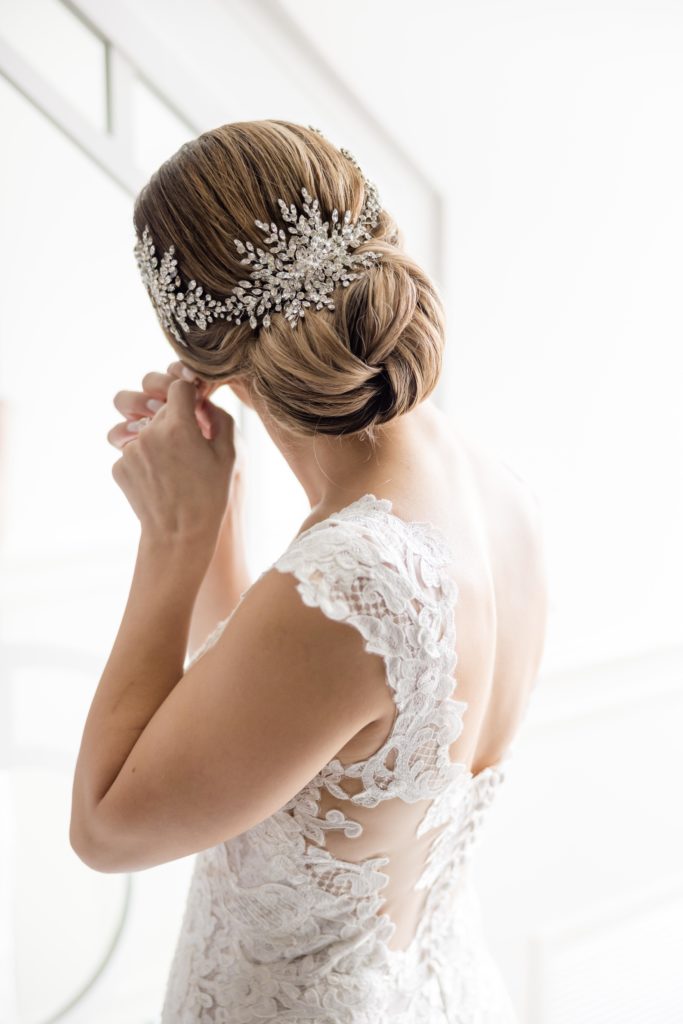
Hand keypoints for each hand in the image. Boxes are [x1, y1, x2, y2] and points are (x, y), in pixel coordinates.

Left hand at [108, 373, 239, 546]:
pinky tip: (160, 480)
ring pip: (144, 429)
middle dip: (173, 419)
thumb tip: (204, 401)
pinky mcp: (118, 466)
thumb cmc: (210, 496)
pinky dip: (145, 460)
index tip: (194, 405)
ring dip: (156, 440)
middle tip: (188, 446)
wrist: (179, 535)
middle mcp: (150, 432)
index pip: (178, 386)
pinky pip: (133, 451)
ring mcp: (130, 450)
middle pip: (160, 407)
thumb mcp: (229, 456)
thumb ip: (219, 418)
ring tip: (172, 467)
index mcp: (179, 426)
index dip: (188, 394)